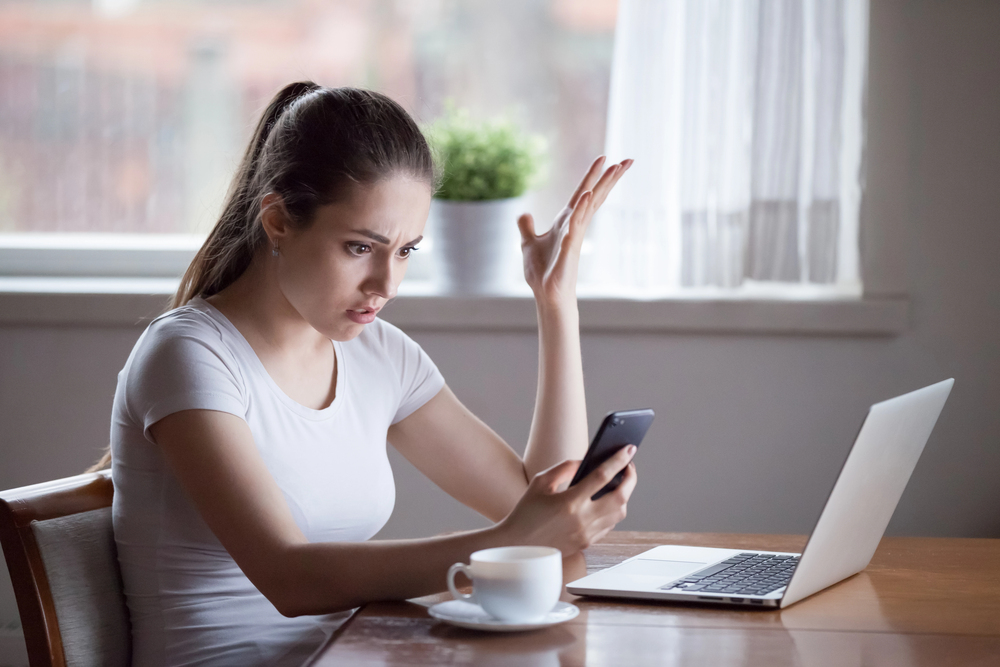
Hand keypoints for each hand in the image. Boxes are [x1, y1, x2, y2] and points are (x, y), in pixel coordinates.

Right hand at [497, 444, 637, 555]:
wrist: (518, 545)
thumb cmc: (526, 512)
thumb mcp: (540, 482)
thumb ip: (565, 468)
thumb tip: (587, 460)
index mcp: (570, 502)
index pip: (602, 476)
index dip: (619, 460)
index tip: (629, 448)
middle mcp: (582, 519)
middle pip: (620, 496)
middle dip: (631, 478)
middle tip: (629, 466)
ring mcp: (587, 534)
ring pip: (619, 513)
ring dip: (624, 495)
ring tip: (620, 483)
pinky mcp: (587, 543)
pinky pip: (610, 525)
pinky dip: (613, 511)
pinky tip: (608, 501)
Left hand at [518, 156, 632, 307]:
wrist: (546, 293)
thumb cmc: (541, 270)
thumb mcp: (528, 243)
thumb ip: (526, 227)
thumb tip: (524, 213)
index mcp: (566, 220)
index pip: (582, 192)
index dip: (593, 175)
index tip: (606, 157)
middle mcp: (574, 224)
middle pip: (595, 195)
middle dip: (610, 177)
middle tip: (628, 160)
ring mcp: (574, 235)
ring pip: (590, 205)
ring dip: (601, 186)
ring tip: (614, 168)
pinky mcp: (569, 248)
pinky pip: (575, 225)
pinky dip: (580, 210)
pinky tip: (586, 196)